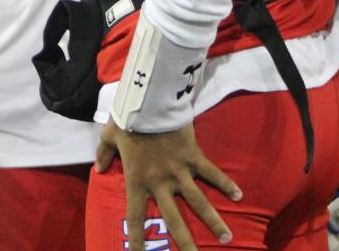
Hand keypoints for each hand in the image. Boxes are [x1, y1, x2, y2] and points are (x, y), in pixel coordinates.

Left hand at [95, 121, 241, 250]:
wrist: (150, 102)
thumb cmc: (127, 119)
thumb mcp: (109, 136)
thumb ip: (104, 155)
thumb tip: (99, 169)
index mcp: (137, 181)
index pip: (135, 217)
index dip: (137, 238)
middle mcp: (160, 182)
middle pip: (174, 219)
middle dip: (185, 242)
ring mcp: (179, 171)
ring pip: (199, 202)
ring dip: (213, 221)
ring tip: (226, 239)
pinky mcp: (194, 157)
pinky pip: (212, 173)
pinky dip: (226, 184)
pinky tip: (239, 196)